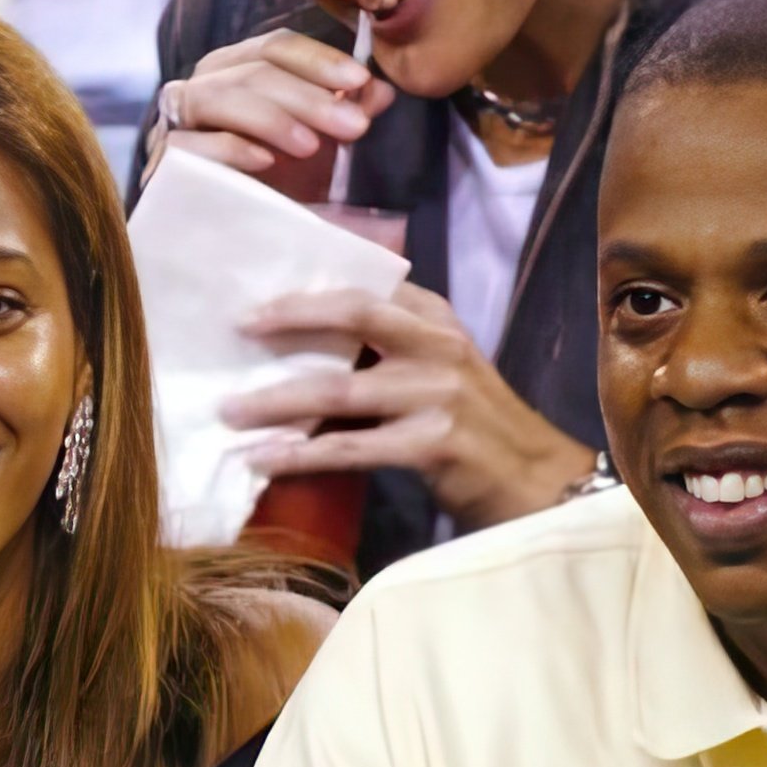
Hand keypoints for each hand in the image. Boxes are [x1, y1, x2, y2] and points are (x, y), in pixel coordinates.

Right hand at [155, 28, 395, 191]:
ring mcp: (178, 123)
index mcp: (238, 71)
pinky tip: (265, 163)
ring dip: (271, 117)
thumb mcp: (319, 154)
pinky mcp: (163, 163)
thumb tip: (379, 90)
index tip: (361, 80)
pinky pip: (188, 145)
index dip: (319, 59)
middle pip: (253, 70)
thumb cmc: (273, 190)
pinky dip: (228, 148)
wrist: (223, 244)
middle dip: (308, 95)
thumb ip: (344, 118)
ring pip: (217, 96)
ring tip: (312, 146)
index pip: (275, 46)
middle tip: (354, 126)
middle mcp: (205, 86)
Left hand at [222, 283, 595, 531]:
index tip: (262, 289)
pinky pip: (350, 447)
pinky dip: (300, 453)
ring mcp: (437, 395)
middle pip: (355, 315)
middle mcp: (439, 347)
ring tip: (230, 411)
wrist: (537, 481)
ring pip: (340, 389)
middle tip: (239, 327)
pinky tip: (263, 460)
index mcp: (438, 319)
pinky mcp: (432, 444)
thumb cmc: (478, 426)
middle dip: (291, 317)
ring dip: (276, 400)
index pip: (370, 285)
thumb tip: (307, 345)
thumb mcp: (443, 368)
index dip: (313, 286)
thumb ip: (392, 346)